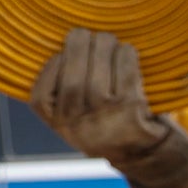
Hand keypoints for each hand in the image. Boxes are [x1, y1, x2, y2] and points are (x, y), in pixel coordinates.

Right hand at [29, 29, 168, 165]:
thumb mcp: (77, 119)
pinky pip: (126, 75)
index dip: (49, 69)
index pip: (40, 98)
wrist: (147, 154)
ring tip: (106, 39)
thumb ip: (63, 95)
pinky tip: (126, 50)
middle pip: (72, 80)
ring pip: (97, 75)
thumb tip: (60, 48)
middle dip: (77, 48)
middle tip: (84, 33)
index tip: (59, 54)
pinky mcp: (132, 110)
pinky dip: (125, 57)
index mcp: (60, 127)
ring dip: (102, 48)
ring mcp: (105, 119)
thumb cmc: (108, 125)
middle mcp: (78, 126)